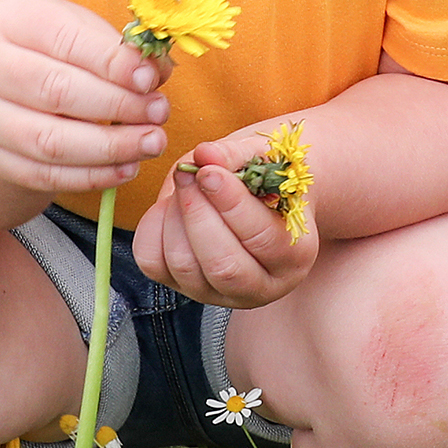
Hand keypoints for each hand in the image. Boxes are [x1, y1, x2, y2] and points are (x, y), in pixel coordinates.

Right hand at [0, 0, 169, 202]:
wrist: (3, 87)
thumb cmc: (53, 51)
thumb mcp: (82, 31)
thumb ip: (119, 49)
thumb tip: (157, 72)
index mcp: (11, 20)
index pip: (64, 40)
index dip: (111, 63)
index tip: (150, 79)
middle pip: (56, 91)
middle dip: (117, 106)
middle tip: (159, 112)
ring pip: (50, 140)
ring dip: (110, 147)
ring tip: (151, 142)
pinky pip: (44, 175)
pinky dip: (91, 176)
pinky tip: (126, 167)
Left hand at [126, 131, 318, 309]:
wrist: (256, 196)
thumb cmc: (266, 177)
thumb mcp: (263, 159)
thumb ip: (235, 155)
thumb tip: (205, 154)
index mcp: (294, 257)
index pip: (263, 240)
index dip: (232, 204)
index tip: (209, 171)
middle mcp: (260, 286)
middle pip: (222, 266)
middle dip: (198, 213)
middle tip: (188, 173)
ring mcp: (217, 293)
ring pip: (184, 266)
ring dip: (175, 217)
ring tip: (183, 182)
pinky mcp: (181, 286)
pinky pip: (153, 263)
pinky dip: (153, 228)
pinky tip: (169, 204)